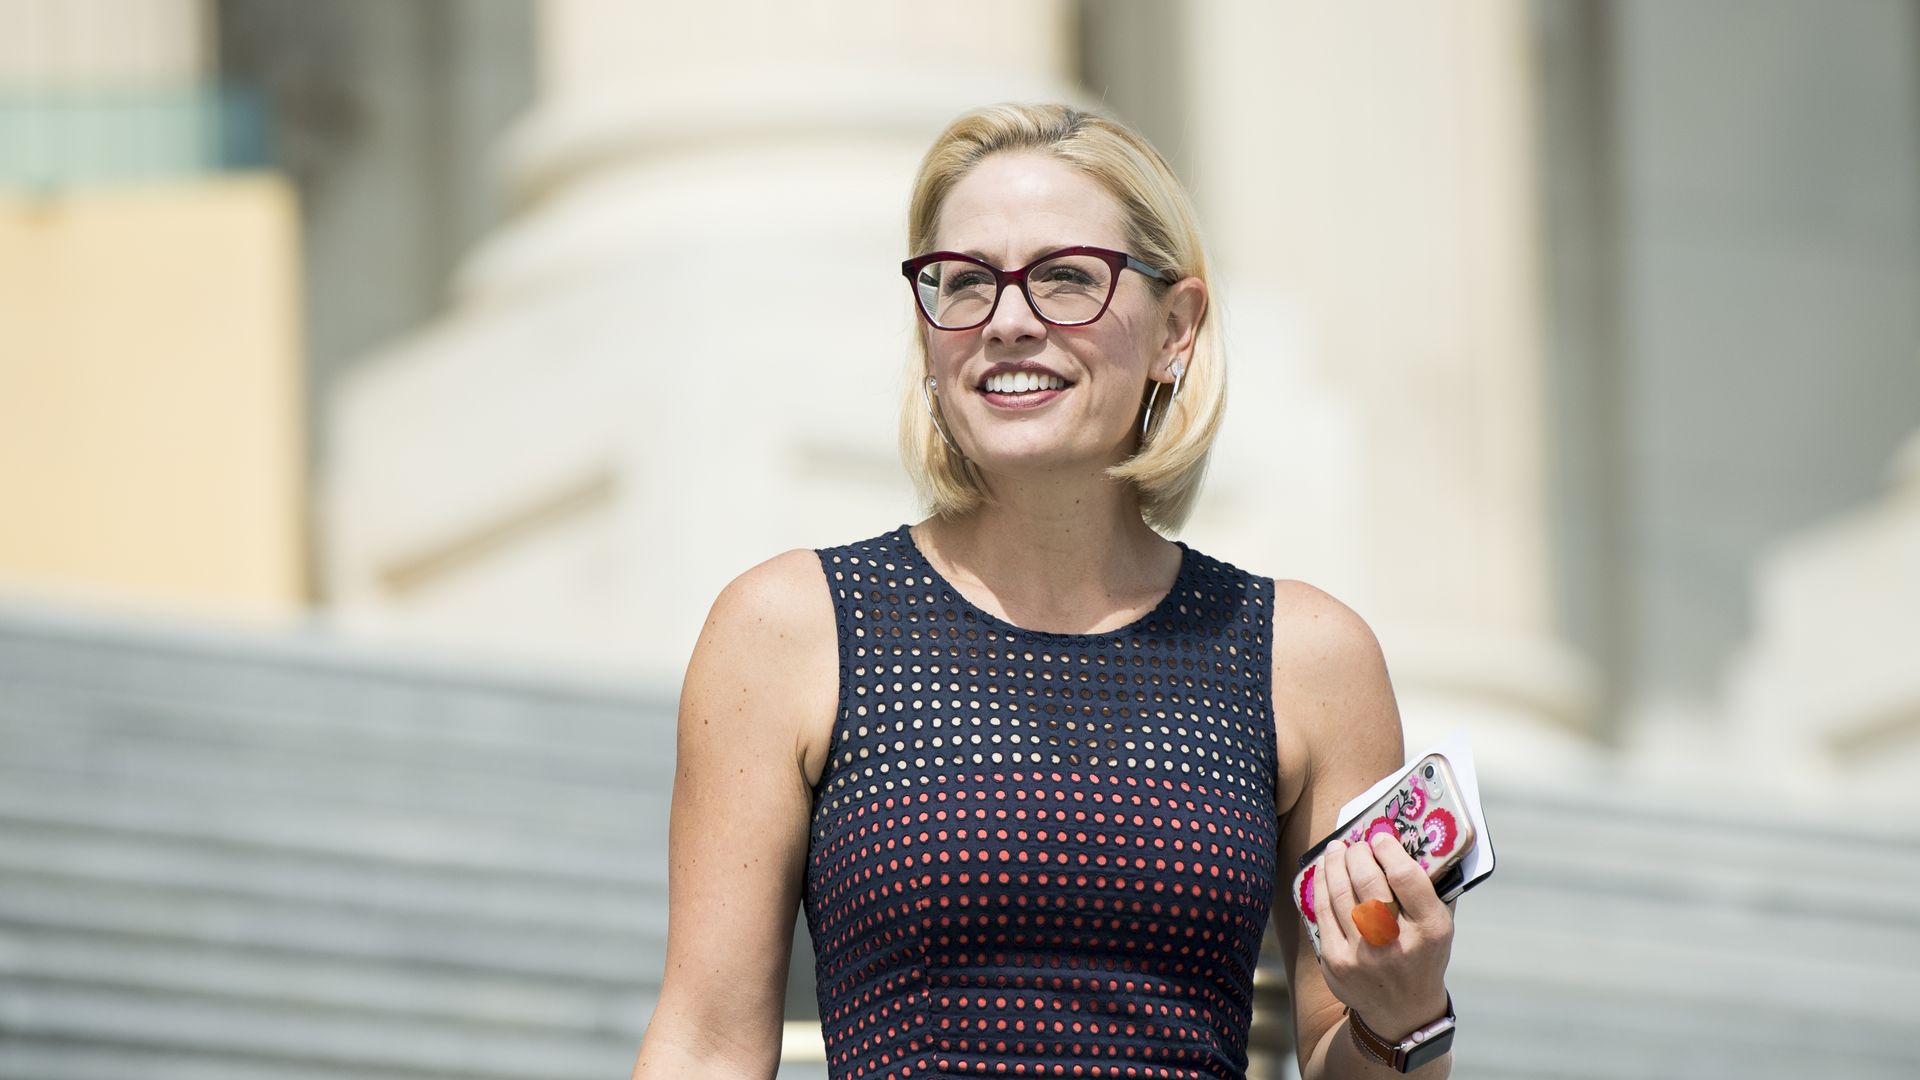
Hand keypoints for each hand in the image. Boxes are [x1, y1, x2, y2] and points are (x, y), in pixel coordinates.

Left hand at [1311, 833, 1453, 1039]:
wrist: (1402, 1011)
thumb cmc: (1422, 955)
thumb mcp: (1440, 925)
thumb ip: (1430, 886)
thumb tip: (1407, 840)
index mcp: (1430, 930)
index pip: (1405, 876)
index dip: (1388, 849)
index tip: (1380, 837)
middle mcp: (1396, 943)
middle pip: (1368, 881)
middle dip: (1357, 853)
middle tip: (1356, 843)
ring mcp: (1362, 955)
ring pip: (1340, 892)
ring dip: (1335, 863)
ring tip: (1336, 849)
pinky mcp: (1336, 962)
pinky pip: (1322, 911)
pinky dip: (1321, 885)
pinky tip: (1324, 872)